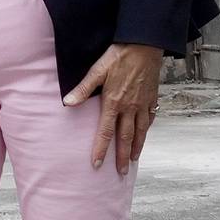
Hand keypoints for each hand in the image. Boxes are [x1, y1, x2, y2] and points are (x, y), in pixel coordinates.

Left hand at [63, 42, 164, 172]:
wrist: (145, 46)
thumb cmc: (119, 56)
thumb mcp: (97, 70)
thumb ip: (83, 89)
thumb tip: (67, 103)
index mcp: (114, 103)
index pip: (105, 132)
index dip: (101, 150)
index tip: (97, 164)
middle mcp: (130, 108)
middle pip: (125, 138)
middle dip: (122, 157)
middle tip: (122, 172)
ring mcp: (143, 104)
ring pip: (140, 132)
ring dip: (136, 148)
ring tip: (134, 160)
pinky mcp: (152, 99)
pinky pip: (149, 119)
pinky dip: (146, 130)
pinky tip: (143, 135)